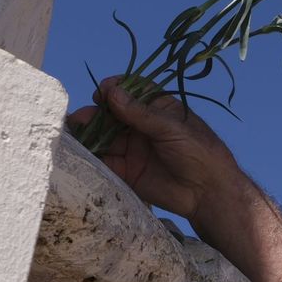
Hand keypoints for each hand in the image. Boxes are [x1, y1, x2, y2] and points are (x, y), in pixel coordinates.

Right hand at [68, 76, 245, 222]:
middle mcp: (142, 127)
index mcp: (157, 109)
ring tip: (74, 132)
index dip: (115, 89)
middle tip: (80, 117)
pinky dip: (91, 156)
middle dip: (94, 114)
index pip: (132, 92)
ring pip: (104, 137)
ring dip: (88, 134)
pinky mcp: (127, 171)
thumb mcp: (171, 128)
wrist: (208, 193)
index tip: (102, 92)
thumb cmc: (199, 152)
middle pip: (112, 115)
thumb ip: (141, 113)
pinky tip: (80, 152)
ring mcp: (133, 148)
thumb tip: (112, 92)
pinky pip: (104, 161)